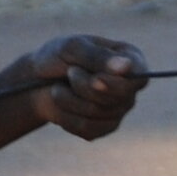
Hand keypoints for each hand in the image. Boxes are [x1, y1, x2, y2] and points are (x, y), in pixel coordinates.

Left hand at [26, 35, 146, 140]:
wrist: (37, 81)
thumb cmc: (58, 57)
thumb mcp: (73, 48)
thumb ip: (98, 56)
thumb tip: (126, 66)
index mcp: (131, 59)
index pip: (139, 77)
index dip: (118, 82)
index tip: (96, 78)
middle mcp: (130, 87)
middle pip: (117, 96)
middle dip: (85, 86)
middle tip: (70, 73)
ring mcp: (119, 109)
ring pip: (98, 112)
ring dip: (69, 99)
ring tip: (58, 88)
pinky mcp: (104, 128)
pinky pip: (88, 128)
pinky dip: (66, 115)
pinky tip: (60, 103)